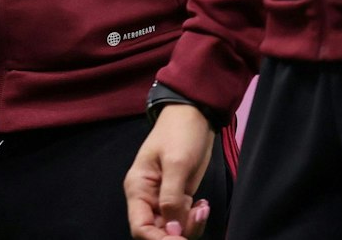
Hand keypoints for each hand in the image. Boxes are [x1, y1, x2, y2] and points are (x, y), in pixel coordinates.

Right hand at [126, 104, 214, 238]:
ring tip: (203, 208)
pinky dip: (195, 219)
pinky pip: (184, 219)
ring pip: (173, 229)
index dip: (158, 239)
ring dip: (190, 226)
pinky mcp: (179, 197)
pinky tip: (204, 205)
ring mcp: (164, 199)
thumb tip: (172, 231)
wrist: (195, 114)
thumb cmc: (180, 133)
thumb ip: (171, 199)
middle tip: (199, 216)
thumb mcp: (176, 163)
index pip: (140, 227)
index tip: (180, 239)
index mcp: (138, 188)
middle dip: (178, 233)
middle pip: (157, 231)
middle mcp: (148, 198)